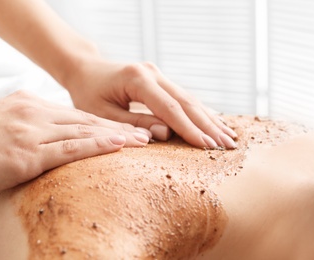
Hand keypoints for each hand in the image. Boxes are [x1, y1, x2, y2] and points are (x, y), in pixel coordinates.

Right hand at [0, 91, 150, 196]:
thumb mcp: (0, 124)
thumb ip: (25, 124)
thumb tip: (44, 133)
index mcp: (28, 104)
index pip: (75, 114)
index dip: (103, 121)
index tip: (124, 127)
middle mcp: (34, 113)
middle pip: (86, 119)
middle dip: (118, 126)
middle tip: (145, 131)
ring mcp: (32, 131)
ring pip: (84, 130)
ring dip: (117, 135)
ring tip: (143, 140)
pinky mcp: (27, 153)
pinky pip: (70, 148)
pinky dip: (97, 145)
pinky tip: (118, 145)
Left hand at [65, 59, 237, 148]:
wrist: (85, 69)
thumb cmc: (88, 93)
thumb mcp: (103, 113)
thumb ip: (133, 123)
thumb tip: (166, 134)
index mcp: (138, 79)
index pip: (170, 108)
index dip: (190, 129)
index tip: (208, 146)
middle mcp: (152, 73)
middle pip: (187, 102)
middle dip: (208, 125)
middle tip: (228, 145)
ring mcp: (157, 74)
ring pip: (189, 98)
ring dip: (209, 118)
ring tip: (229, 136)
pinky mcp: (159, 79)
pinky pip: (182, 97)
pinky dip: (199, 111)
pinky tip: (214, 121)